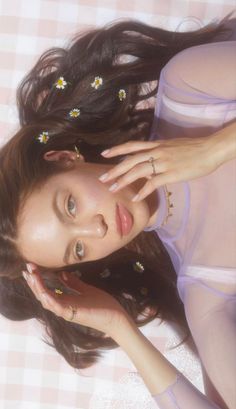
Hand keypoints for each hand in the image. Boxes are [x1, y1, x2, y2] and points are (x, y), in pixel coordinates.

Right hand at [22, 264, 129, 337]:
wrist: (115, 317)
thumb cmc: (102, 305)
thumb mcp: (86, 289)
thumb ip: (74, 283)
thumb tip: (62, 274)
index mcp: (65, 301)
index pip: (46, 290)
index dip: (37, 280)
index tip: (32, 267)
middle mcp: (62, 307)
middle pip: (42, 295)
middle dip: (33, 282)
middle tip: (26, 269)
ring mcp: (67, 312)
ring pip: (47, 301)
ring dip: (38, 289)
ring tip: (32, 276)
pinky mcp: (74, 315)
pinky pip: (58, 308)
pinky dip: (50, 301)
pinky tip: (44, 293)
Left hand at [99, 137, 217, 200]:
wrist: (209, 149)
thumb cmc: (193, 148)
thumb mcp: (172, 146)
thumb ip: (158, 153)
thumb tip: (148, 163)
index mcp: (157, 144)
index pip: (132, 145)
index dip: (117, 149)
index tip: (104, 153)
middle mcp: (157, 152)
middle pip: (130, 160)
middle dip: (115, 170)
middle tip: (102, 179)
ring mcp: (163, 162)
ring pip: (138, 170)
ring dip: (124, 180)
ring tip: (113, 189)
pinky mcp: (171, 173)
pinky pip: (153, 182)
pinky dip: (143, 190)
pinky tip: (135, 197)